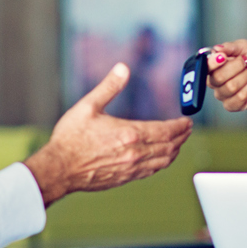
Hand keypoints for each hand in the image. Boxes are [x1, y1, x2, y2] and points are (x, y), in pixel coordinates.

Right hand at [24, 63, 191, 204]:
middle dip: (181, 137)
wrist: (59, 168)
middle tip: (187, 130)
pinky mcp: (124, 178)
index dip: (180, 126)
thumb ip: (109, 86)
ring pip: (163, 161)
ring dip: (174, 151)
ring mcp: (131, 168)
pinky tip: (161, 159)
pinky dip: (162, 163)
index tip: (187, 121)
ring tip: (178, 144)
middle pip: (169, 146)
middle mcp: (135, 153)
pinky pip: (151, 171)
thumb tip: (123, 68)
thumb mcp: (88, 106)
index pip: (165, 130)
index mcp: (130, 134)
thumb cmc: (70, 139)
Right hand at [205, 39, 246, 153]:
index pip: (204, 67)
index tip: (224, 57)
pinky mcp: (231, 105)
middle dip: (236, 68)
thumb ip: (230, 46)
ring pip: (230, 88)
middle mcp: (215, 81)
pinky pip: (238, 99)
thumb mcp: (245, 47)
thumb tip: (216, 49)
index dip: (212, 63)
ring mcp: (222, 94)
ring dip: (245, 78)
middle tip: (245, 64)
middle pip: (217, 78)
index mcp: (214, 66)